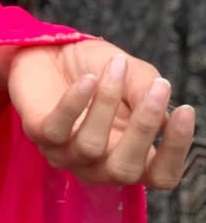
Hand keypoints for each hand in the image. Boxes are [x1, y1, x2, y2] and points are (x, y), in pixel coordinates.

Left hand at [8, 39, 195, 189]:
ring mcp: (66, 154)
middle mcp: (98, 165)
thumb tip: (161, 113)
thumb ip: (147, 93)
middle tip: (158, 87)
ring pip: (91, 146)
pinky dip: (75, 103)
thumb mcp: (131, 75)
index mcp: (130, 157)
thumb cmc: (96, 67)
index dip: (176, 150)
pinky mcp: (38, 135)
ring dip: (107, 102)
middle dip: (143, 128)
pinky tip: (87, 79)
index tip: (185, 110)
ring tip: (116, 66)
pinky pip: (57, 129)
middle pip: (126, 170)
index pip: (161, 175)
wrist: (49, 47)